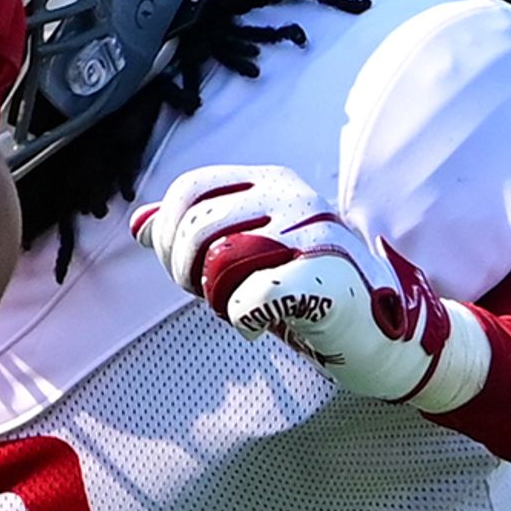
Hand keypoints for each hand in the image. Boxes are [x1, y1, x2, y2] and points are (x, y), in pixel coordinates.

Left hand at [134, 164, 485, 414]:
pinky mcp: (325, 277)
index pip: (188, 189)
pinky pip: (249, 298)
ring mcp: (313, 234)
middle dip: (184, 272)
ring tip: (238, 308)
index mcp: (270, 181)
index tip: (182, 269)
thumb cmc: (302, 288)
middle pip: (196, 227)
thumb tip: (137, 222)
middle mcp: (293, 196)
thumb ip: (192, 232)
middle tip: (207, 297)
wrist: (372, 329)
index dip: (167, 234)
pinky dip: (243, 320)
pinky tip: (259, 326)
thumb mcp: (243, 252)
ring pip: (219, 261)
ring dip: (215, 298)